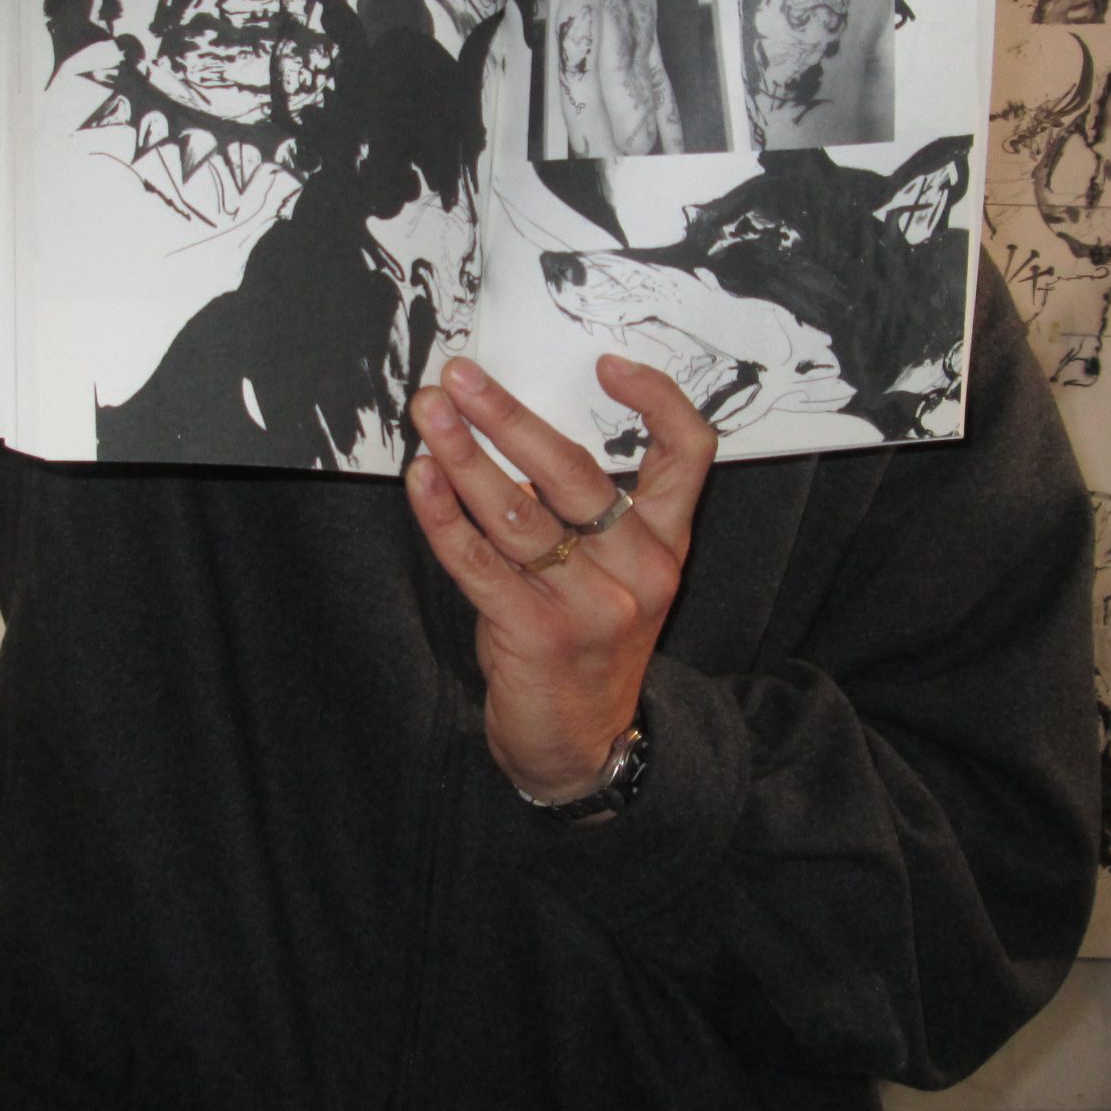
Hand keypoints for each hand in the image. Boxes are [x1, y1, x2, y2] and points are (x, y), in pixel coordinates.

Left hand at [406, 354, 716, 803]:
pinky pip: (478, 562)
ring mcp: (590, 603)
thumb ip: (588, 512)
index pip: (689, 452)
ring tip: (429, 414)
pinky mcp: (535, 633)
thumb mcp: (615, 575)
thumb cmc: (584, 644)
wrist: (582, 748)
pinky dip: (444, 516)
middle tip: (460, 376)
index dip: (656, 399)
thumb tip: (512, 428)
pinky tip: (421, 479)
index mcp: (665, 541)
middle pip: (575, 470)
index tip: (606, 363)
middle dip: (509, 416)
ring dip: (464, 455)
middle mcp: (637, 566)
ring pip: (518, 511)